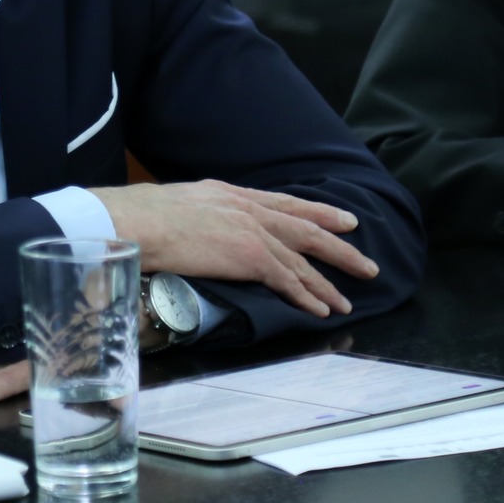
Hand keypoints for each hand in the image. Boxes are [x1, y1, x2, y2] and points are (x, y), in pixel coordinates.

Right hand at [90, 180, 376, 318]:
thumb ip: (203, 214)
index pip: (284, 203)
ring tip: (348, 299)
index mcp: (231, 193)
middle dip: (338, 245)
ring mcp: (252, 232)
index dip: (317, 212)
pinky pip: (287, 280)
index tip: (342, 219)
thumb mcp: (182, 203)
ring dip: (327, 281)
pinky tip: (321, 308)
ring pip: (302, 259)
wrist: (139, 221)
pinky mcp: (249, 256)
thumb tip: (200, 228)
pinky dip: (306, 295)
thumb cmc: (144, 216)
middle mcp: (248, 208)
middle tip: (364, 262)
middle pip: (305, 228)